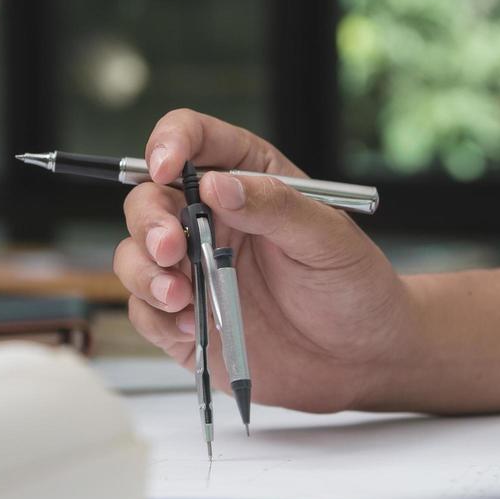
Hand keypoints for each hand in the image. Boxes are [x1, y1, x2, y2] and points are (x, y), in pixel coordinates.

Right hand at [113, 110, 419, 412]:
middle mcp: (213, 220)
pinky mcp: (188, 320)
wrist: (363, 358)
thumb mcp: (328, 238)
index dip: (171, 144)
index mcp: (250, 180)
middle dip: (149, 221)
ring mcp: (196, 270)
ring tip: (179, 296)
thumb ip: (275, 206)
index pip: (195, 140)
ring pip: (136, 255)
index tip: (167, 168)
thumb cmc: (355, 287)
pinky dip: (157, 316)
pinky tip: (191, 326)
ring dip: (144, 272)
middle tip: (170, 248)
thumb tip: (218, 184)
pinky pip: (147, 312)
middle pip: (150, 199)